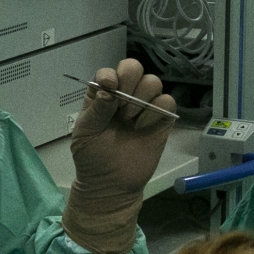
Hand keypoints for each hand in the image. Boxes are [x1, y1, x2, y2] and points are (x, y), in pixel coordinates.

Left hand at [63, 59, 176, 253]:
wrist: (111, 185)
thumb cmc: (92, 158)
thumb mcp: (85, 134)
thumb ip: (96, 110)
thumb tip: (109, 91)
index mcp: (102, 95)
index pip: (109, 72)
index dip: (111, 75)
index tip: (110, 87)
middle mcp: (124, 95)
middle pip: (135, 68)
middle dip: (130, 80)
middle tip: (122, 106)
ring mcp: (144, 107)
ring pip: (153, 81)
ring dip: (142, 97)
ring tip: (130, 120)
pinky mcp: (162, 120)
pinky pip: (168, 101)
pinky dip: (157, 110)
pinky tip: (143, 127)